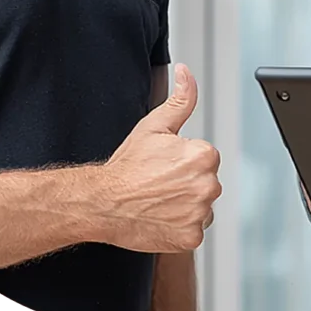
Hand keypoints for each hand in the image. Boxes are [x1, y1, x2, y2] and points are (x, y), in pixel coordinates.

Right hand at [99, 64, 221, 252]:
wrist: (103, 202)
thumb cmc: (127, 165)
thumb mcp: (155, 125)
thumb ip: (181, 98)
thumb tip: (186, 72)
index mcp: (204, 156)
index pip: (205, 158)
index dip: (183, 160)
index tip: (164, 165)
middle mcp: (208, 185)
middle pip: (205, 182)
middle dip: (187, 182)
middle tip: (159, 183)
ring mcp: (199, 213)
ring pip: (201, 206)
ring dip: (185, 205)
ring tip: (159, 200)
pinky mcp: (190, 238)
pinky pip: (193, 230)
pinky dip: (179, 227)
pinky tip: (161, 217)